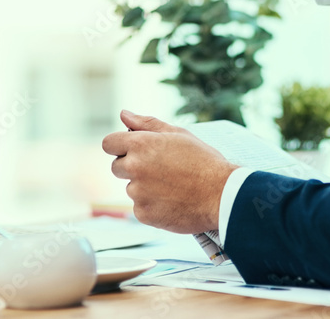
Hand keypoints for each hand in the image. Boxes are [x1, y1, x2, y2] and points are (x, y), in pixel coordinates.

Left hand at [102, 111, 236, 233]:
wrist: (221, 194)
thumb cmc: (203, 161)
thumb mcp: (178, 134)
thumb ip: (147, 124)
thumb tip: (124, 114)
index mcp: (140, 145)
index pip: (108, 143)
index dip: (119, 146)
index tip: (130, 150)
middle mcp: (134, 168)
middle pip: (117, 167)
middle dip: (132, 167)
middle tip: (161, 169)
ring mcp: (137, 193)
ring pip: (131, 188)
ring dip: (145, 187)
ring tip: (173, 186)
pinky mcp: (143, 214)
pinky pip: (140, 208)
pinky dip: (152, 205)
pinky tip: (173, 200)